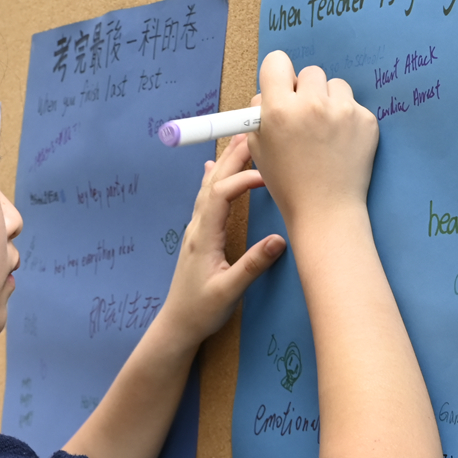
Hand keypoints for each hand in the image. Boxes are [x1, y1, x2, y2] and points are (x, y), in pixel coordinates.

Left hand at [150, 133, 286, 348]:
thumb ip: (253, 266)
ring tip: (242, 139)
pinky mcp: (200, 235)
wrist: (178, 325)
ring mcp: (197, 229)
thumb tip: (279, 241)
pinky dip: (214, 177)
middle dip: (234, 156)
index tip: (267, 175)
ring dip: (226, 161)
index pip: (221, 195)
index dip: (242, 179)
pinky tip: (212, 166)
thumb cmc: (201, 311)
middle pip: (213, 182)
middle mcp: (197, 227)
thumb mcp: (229, 292)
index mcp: (204, 237)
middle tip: (254, 132)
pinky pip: (206, 197)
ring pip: (209, 186)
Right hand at [246, 50, 378, 230]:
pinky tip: (340, 143)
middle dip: (306, 91)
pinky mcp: (366, 120)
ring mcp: (342, 111)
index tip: (283, 87)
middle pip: (309, 72)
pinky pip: (353, 104)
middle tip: (305, 117)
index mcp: (279, 110)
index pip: (277, 61)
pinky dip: (347, 119)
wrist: (325, 210)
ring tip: (325, 132)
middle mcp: (311, 105)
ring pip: (335, 85)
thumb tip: (268, 91)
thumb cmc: (288, 183)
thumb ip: (260, 114)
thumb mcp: (259, 149)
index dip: (278, 74)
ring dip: (329, 101)